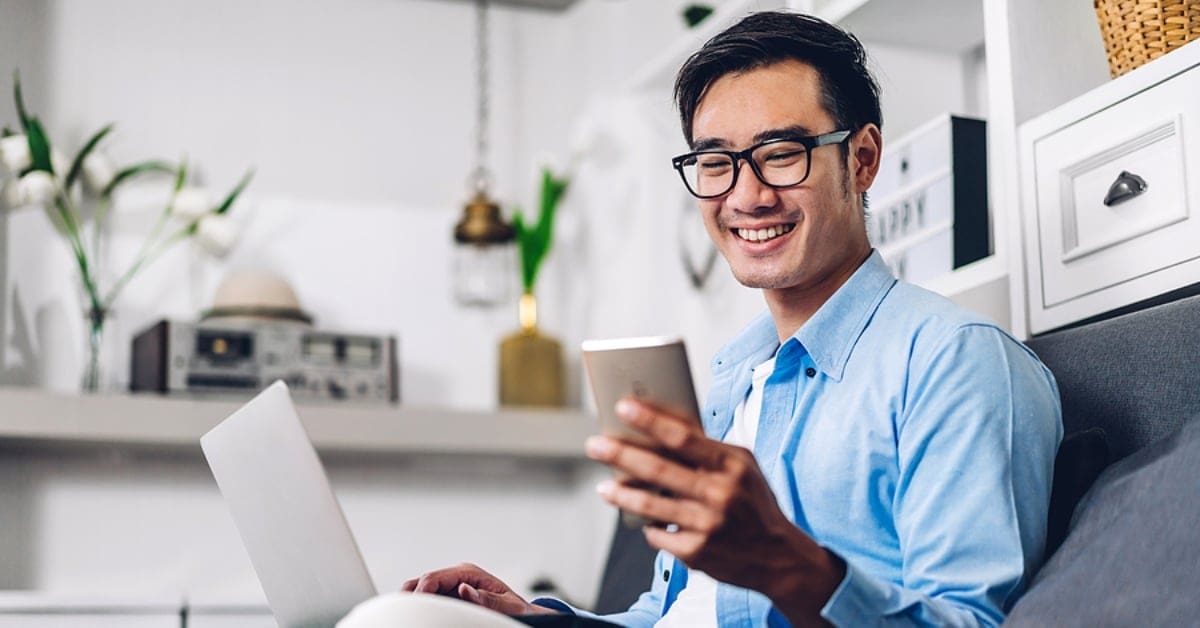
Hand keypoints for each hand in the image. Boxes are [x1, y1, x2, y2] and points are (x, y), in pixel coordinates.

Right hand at [400, 563, 558, 615]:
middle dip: (412, 594)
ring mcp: (451, 586)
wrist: (521, 612)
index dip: (422, 590)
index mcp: (468, 573)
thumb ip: (486, 598)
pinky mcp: (449, 596)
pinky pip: (428, 598)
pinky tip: (418, 614)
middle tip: (406, 610)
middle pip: (422, 581)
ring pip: (421, 589)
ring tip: (409, 613)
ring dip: (414, 599)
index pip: (435, 577)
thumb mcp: (506, 604)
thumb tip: (465, 589)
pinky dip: (421, 605)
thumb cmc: (515, 608)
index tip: (416, 603)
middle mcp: (457, 576)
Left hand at [585, 398, 843, 623]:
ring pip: (649, 506)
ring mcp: (707, 526)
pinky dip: (649, 526)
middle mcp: (720, 495)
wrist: (779, 557)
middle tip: (594, 444)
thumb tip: (659, 424)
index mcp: (732, 465)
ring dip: (620, 494)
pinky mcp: (696, 554)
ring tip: (604, 486)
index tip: (622, 406)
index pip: (682, 437)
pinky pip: (657, 534)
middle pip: (657, 470)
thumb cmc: (753, 502)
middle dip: (620, 454)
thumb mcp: (742, 466)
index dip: (649, 420)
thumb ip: (706, 448)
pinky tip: (645, 520)